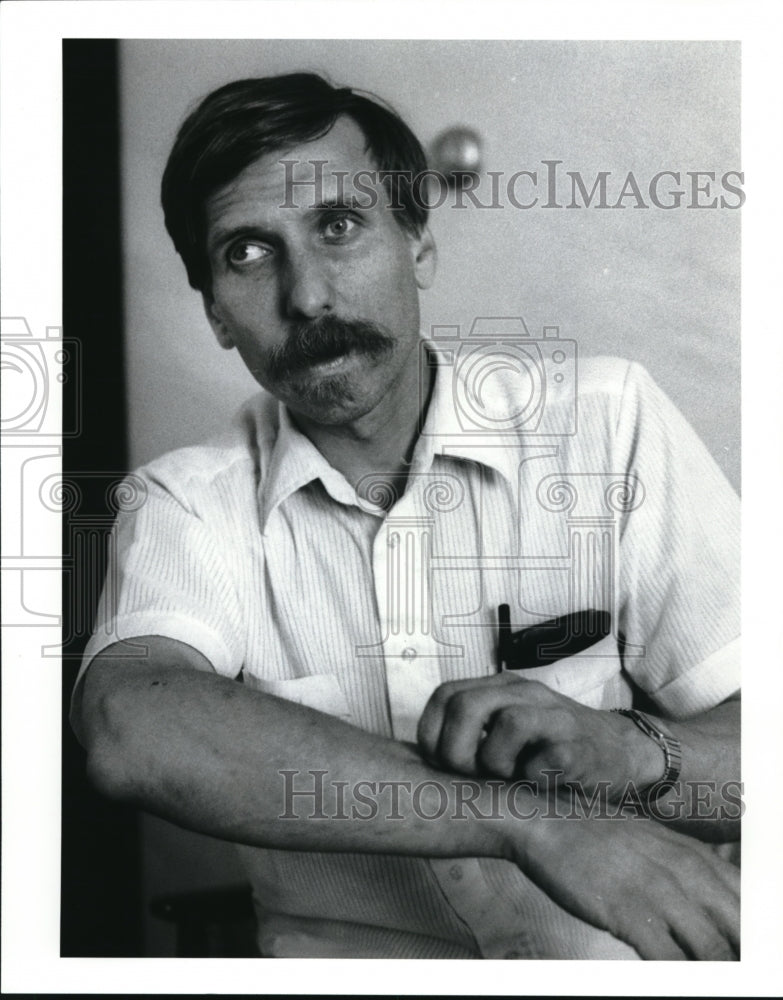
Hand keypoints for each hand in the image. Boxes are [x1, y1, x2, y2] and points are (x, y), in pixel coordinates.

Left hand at [418, 671, 659, 794]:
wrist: (619, 755)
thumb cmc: (549, 749)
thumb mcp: (506, 728)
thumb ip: (469, 731)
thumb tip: (417, 759)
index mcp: (501, 688)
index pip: (445, 695)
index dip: (431, 733)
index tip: (439, 763)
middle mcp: (527, 693)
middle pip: (469, 705)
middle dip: (456, 750)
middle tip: (469, 775)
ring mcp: (556, 717)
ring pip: (509, 724)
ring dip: (495, 763)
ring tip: (505, 778)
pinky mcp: (581, 749)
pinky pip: (545, 759)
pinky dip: (532, 779)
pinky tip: (535, 785)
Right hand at [510, 807, 739, 959]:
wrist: (548, 820)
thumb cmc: (597, 836)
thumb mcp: (655, 844)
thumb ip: (688, 872)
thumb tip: (713, 909)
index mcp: (696, 856)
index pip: (751, 901)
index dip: (755, 935)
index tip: (749, 958)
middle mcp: (687, 872)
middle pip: (742, 929)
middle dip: (742, 958)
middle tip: (736, 975)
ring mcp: (659, 891)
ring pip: (715, 951)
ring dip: (716, 972)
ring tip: (711, 982)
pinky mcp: (631, 912)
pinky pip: (672, 962)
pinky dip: (681, 978)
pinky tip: (675, 980)